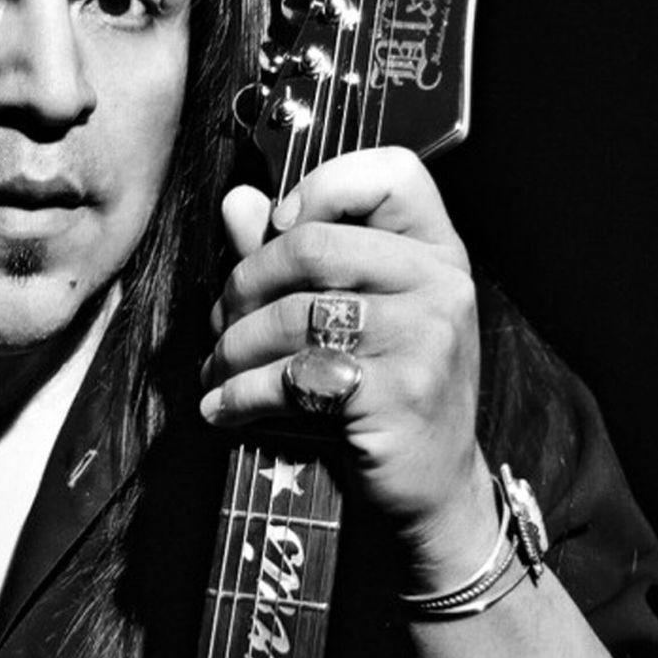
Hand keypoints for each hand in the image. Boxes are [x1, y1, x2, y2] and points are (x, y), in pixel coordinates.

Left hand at [200, 146, 496, 589]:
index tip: (279, 227)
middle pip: (313, 244)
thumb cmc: (381, 389)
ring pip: (292, 315)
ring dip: (232, 347)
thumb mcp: (351, 311)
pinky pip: (292, 376)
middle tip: (221, 323)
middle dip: (244, 284)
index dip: (323, 185)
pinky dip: (240, 393)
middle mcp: (441, 283)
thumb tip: (238, 201)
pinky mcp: (399, 393)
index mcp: (435, 249)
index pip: (392, 172)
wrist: (430, 486)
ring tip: (216, 370)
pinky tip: (222, 408)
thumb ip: (291, 253)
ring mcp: (427, 338)